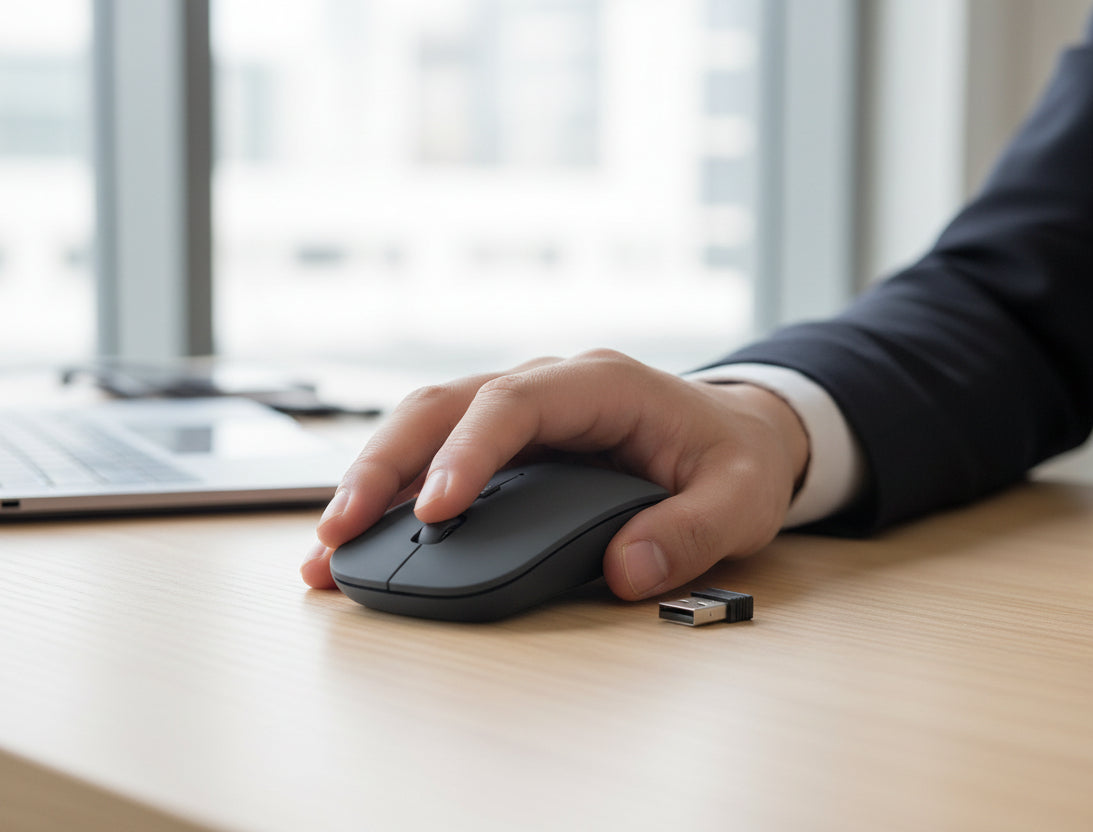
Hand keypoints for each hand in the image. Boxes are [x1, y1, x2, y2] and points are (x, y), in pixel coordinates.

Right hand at [302, 349, 809, 599]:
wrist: (738, 433)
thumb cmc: (736, 457)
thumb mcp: (741, 496)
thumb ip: (693, 532)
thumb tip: (627, 570)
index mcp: (602, 383)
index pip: (515, 403)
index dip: (468, 453)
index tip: (436, 512)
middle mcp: (549, 386)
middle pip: (444, 404)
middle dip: (384, 465)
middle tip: (339, 533)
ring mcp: (522, 411)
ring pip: (425, 423)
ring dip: (372, 479)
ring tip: (326, 549)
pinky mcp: (508, 444)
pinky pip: (437, 454)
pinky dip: (394, 494)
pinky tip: (360, 539)